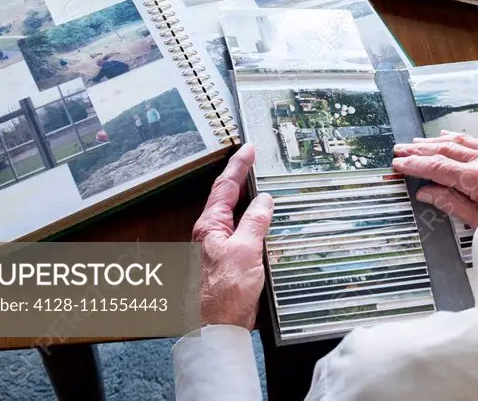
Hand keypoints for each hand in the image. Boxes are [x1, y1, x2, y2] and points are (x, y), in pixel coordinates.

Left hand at [191, 144, 272, 329]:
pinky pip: (244, 235)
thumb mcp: (245, 250)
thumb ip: (255, 222)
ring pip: (236, 217)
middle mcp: (211, 235)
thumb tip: (264, 200)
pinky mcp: (229, 263)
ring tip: (264, 185)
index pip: (225, 187)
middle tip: (255, 160)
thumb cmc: (223, 293)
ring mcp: (219, 249)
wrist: (216, 329)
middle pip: (227, 198)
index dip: (238, 165)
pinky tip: (267, 223)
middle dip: (240, 177)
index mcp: (209, 227)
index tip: (249, 149)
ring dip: (250, 201)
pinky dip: (255, 223)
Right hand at [392, 131, 477, 227]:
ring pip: (458, 143)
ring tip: (414, 144)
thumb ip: (452, 205)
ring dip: (433, 142)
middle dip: (419, 151)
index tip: (399, 164)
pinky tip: (444, 135)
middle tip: (399, 150)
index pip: (439, 168)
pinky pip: (474, 142)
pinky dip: (456, 138)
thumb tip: (427, 193)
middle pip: (445, 151)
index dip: (415, 165)